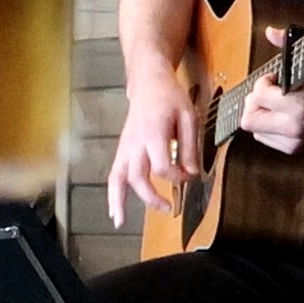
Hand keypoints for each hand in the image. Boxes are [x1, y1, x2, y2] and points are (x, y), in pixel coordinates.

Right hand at [105, 66, 200, 227]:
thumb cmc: (170, 96)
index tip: (189, 175)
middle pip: (137, 177)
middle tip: (169, 208)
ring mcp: (125, 145)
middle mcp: (135, 142)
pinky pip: (114, 172)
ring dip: (118, 200)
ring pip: (117, 177)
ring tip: (119, 221)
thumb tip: (191, 173)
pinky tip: (114, 209)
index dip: (177, 176)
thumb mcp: (188, 116)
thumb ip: (188, 146)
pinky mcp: (122, 147)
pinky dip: (112, 191)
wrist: (149, 81)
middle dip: (152, 197)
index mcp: (153, 133)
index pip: (162, 167)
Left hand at [240, 26, 303, 154]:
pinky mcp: (292, 149)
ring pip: (254, 130)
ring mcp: (292, 141)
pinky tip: (281, 117)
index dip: (263, 84)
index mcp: (299, 105)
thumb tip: (270, 32)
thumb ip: (287, 47)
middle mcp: (294, 127)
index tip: (274, 79)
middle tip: (269, 94)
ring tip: (276, 106)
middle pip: (249, 118)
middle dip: (255, 102)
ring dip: (261, 115)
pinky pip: (264, 138)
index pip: (258, 96)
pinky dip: (268, 127)